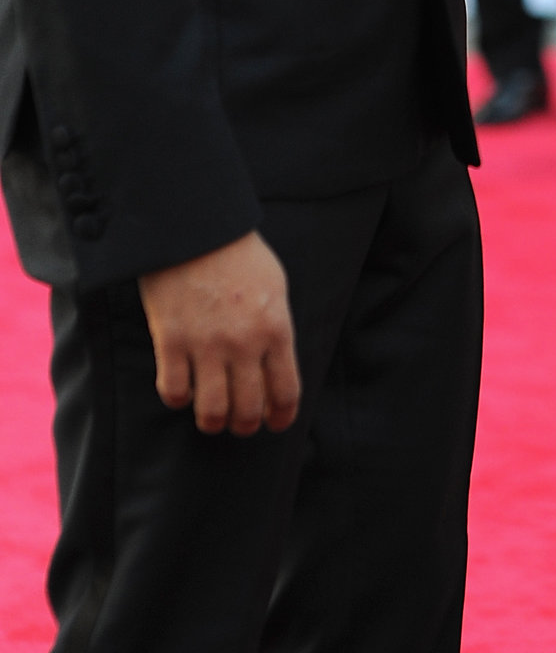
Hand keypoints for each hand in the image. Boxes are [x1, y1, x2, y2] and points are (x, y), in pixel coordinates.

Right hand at [138, 231, 300, 437]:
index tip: (276, 424)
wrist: (196, 228)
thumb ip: (276, 328)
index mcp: (276, 328)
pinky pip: (174, 392)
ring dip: (213, 422)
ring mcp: (206, 345)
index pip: (285, 391)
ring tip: (212, 418)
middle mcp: (244, 344)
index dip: (281, 416)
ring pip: (212, 411)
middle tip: (241, 423)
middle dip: (246, 424)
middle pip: (249, 409)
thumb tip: (276, 365)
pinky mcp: (171, 342)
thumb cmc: (239, 254)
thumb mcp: (275, 287)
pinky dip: (177, 399)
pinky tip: (181, 390)